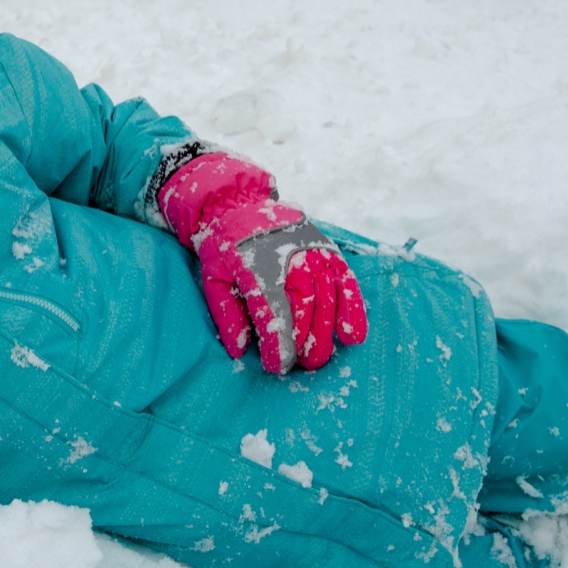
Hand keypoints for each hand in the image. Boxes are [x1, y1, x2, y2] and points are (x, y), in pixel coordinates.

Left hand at [157, 152, 367, 374]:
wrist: (239, 202)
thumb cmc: (224, 246)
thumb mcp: (213, 277)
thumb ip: (226, 314)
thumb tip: (240, 350)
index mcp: (256, 267)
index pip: (273, 314)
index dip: (278, 345)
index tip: (278, 366)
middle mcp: (289, 259)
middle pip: (304, 310)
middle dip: (304, 343)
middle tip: (301, 365)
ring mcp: (311, 252)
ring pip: (326, 299)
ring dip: (326, 332)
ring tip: (321, 357)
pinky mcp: (326, 248)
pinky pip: (346, 280)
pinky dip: (353, 307)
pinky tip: (353, 334)